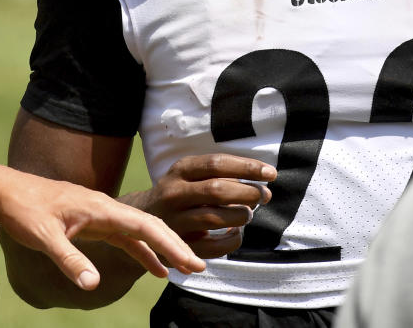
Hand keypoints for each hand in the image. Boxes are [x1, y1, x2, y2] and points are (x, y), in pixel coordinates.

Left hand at [0, 161, 205, 289]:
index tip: (191, 261)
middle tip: (199, 267)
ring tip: (183, 269)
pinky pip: (123, 237)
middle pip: (147, 226)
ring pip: (137, 232)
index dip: (170, 244)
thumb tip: (93, 284)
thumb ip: (69, 259)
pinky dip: (141, 251)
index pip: (144, 225)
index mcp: (99, 207)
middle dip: (174, 245)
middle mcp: (103, 207)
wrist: (5, 190)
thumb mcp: (44, 236)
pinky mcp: (89, 221)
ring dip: (160, 249)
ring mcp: (97, 214)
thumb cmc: (24, 209)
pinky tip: (153, 267)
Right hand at [125, 153, 275, 257]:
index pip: (217, 164)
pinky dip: (231, 241)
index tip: (270, 173)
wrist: (142, 217)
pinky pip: (213, 246)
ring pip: (215, 218)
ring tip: (248, 214)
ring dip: (240, 216)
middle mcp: (175, 192)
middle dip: (248, 192)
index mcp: (180, 170)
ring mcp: (175, 220)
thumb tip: (261, 183)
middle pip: (217, 190)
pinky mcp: (179, 244)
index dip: (246, 167)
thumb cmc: (179, 193)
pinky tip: (236, 233)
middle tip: (265, 195)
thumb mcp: (189, 175)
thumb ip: (220, 175)